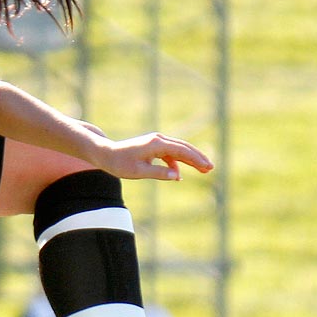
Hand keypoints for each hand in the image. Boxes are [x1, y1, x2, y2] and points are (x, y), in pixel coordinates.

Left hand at [98, 132, 213, 181]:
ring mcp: (155, 142)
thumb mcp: (139, 172)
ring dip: (190, 159)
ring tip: (203, 169)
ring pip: (178, 150)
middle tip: (210, 168)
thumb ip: (159, 173)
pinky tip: (178, 173)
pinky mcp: (152, 147)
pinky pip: (169, 153)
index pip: (181, 151)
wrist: (106, 154)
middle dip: (197, 157)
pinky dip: (177, 162)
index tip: (207, 167)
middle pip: (183, 147)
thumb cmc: (120, 163)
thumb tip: (177, 176)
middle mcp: (158, 140)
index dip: (196, 159)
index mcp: (156, 144)